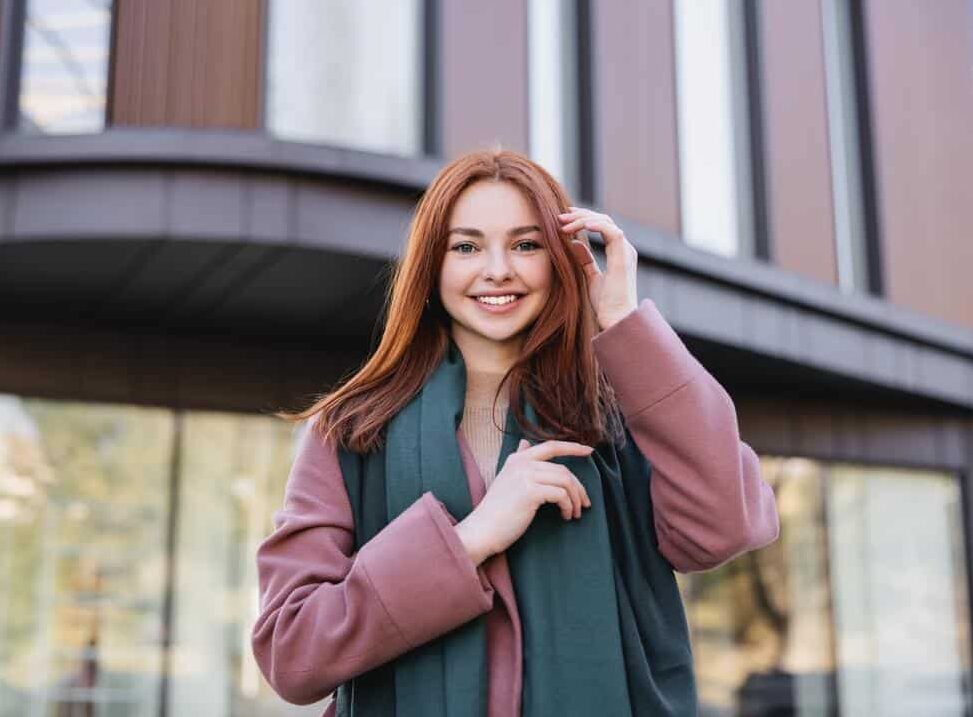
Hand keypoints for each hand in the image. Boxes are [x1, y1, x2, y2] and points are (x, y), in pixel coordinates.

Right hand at [455, 439, 593, 563]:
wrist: (483, 530)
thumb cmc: (497, 510)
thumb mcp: (506, 479)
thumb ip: (518, 460)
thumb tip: (525, 442)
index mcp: (517, 459)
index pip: (551, 446)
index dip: (572, 447)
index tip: (589, 450)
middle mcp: (521, 463)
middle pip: (563, 469)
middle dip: (578, 487)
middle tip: (585, 503)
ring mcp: (525, 475)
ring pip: (565, 481)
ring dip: (575, 499)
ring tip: (575, 513)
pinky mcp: (530, 491)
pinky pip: (561, 495)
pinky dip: (568, 506)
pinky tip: (566, 516)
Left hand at [558, 206, 638, 330]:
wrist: (616, 319)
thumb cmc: (606, 304)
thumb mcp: (591, 277)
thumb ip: (585, 259)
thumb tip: (574, 243)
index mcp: (618, 253)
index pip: (602, 226)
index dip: (583, 219)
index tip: (563, 220)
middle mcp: (624, 249)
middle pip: (604, 220)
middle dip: (581, 215)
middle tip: (560, 216)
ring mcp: (626, 252)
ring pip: (606, 222)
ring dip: (583, 219)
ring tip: (564, 223)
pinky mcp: (624, 257)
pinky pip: (612, 232)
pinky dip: (596, 226)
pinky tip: (580, 226)